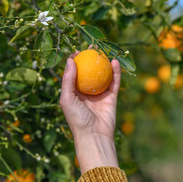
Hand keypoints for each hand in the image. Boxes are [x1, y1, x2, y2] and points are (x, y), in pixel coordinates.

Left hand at [59, 51, 120, 173]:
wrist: (94, 136)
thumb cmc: (76, 119)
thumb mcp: (67, 98)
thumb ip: (68, 80)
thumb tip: (70, 60)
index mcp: (74, 92)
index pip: (74, 73)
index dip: (75, 61)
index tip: (77, 51)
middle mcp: (86, 91)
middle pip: (89, 71)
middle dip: (90, 58)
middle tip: (92, 46)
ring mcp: (99, 94)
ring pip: (103, 75)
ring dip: (104, 62)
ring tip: (104, 50)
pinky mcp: (111, 97)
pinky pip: (114, 82)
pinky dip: (115, 72)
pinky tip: (115, 61)